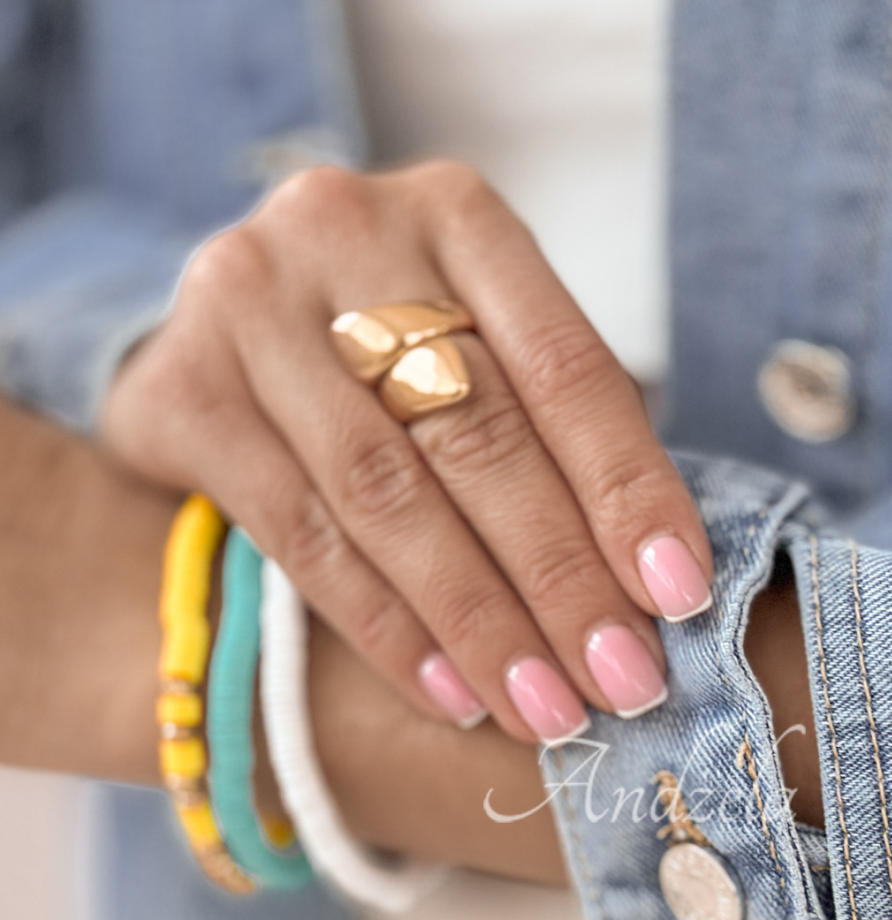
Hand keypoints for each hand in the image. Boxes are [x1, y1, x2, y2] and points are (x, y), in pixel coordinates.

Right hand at [101, 162, 712, 743]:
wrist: (206, 349)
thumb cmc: (379, 361)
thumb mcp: (473, 352)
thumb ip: (551, 436)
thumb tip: (659, 590)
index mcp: (456, 212)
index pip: (567, 368)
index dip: (628, 489)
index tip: (682, 596)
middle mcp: (347, 230)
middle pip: (480, 433)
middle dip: (562, 576)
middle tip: (623, 682)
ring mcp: (248, 302)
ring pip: (388, 492)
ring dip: (478, 620)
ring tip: (541, 707)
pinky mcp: (181, 388)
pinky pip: (301, 532)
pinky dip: (383, 625)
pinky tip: (446, 691)